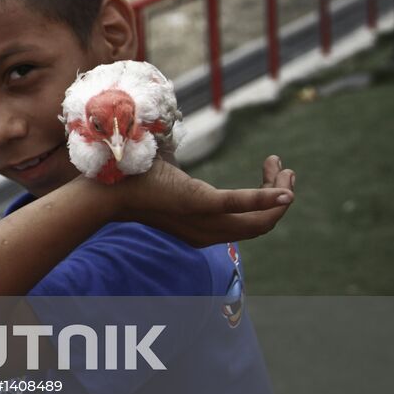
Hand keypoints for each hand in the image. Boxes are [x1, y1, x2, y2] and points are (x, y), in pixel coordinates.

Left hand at [113, 155, 294, 247]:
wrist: (107, 186)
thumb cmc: (136, 180)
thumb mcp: (172, 184)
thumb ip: (187, 182)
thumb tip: (185, 160)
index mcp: (203, 230)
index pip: (248, 225)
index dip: (267, 203)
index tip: (273, 175)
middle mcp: (207, 233)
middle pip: (260, 225)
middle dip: (279, 198)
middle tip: (286, 171)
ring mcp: (203, 220)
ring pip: (258, 220)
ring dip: (277, 195)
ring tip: (284, 170)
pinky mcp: (198, 203)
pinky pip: (239, 205)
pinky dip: (264, 199)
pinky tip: (284, 191)